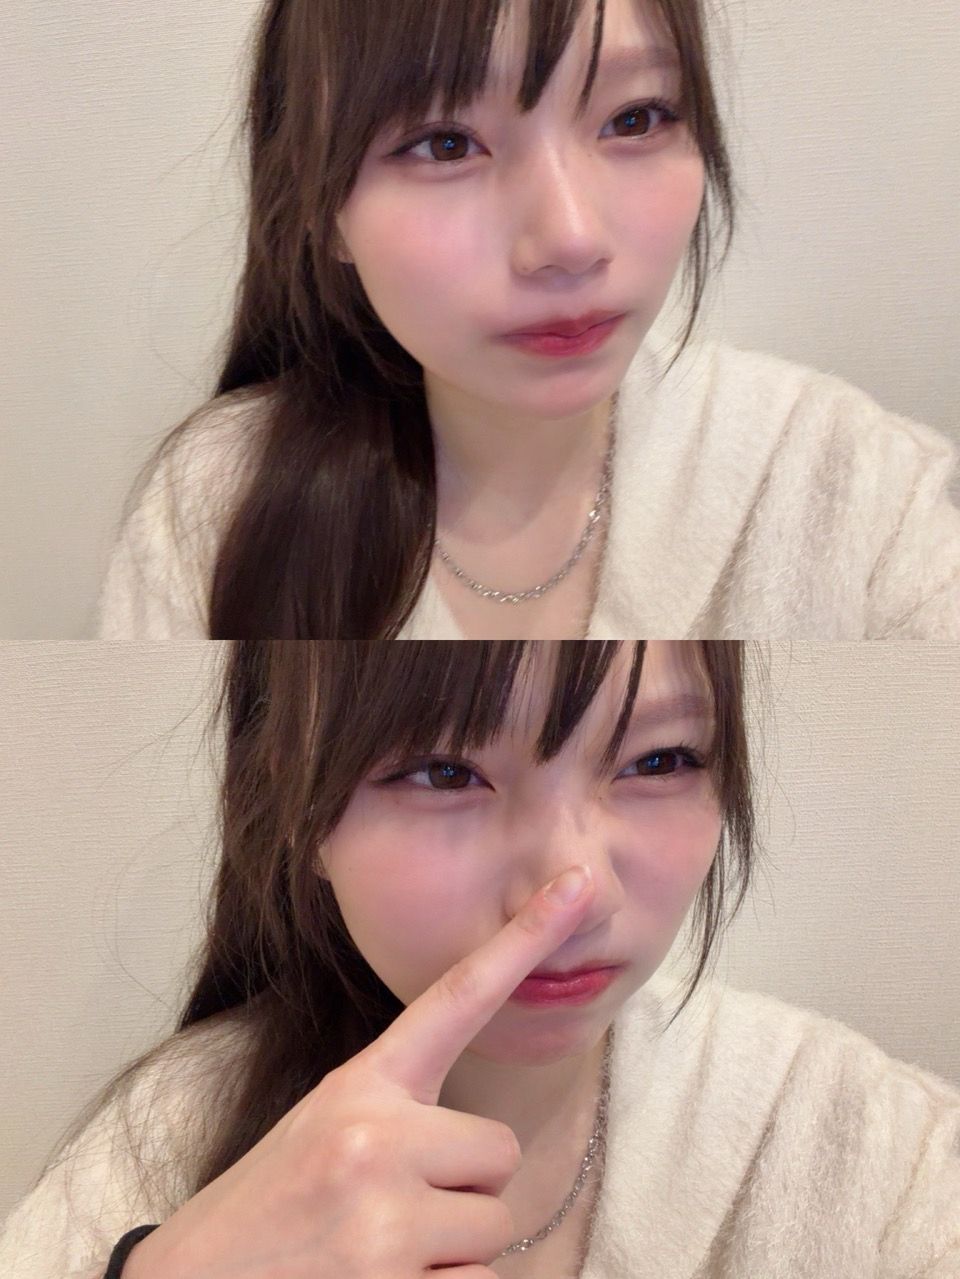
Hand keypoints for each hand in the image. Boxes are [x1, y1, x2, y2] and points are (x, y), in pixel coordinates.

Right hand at [123, 864, 594, 1278]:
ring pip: (493, 1227)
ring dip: (451, 1254)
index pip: (457, 997)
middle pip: (501, 1152)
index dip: (524, 939)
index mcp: (359, 1085)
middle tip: (390, 1215)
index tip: (577, 883)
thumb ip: (397, 1118)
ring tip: (375, 1256)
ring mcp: (382, 1213)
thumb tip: (483, 1158)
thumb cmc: (267, 1215)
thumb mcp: (322, 1134)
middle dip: (465, 1192)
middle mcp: (374, 1134)